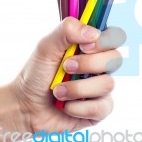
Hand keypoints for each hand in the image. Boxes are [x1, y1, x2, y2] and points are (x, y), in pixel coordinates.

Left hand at [10, 17, 125, 133]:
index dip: (105, 40)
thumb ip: (66, 31)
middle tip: (66, 67)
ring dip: (77, 88)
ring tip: (57, 91)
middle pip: (115, 58)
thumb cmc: (36, 73)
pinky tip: (65, 106)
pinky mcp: (98, 110)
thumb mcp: (46, 47)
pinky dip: (78, 107)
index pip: (114, 36)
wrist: (26, 106)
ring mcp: (99, 88)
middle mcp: (98, 66)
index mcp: (88, 46)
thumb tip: (93, 33)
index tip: (84, 46)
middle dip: (88, 64)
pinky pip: (102, 107)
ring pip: (107, 84)